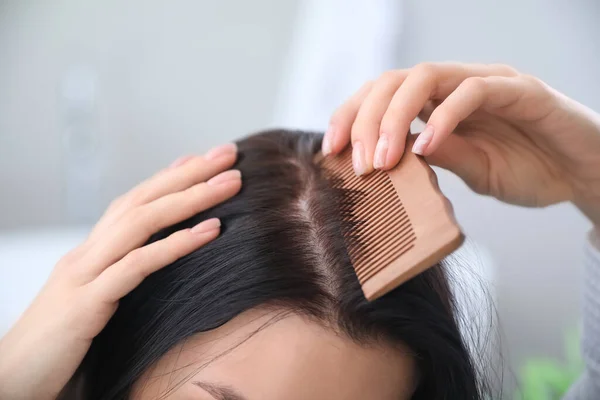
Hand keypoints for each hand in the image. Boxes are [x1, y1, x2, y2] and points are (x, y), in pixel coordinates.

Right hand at [0, 144, 240, 399]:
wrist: (8, 379)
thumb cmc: (57, 342)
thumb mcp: (93, 299)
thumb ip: (119, 274)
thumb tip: (154, 256)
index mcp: (91, 252)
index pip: (134, 201)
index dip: (170, 177)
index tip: (206, 160)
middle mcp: (88, 253)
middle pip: (142, 199)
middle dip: (189, 174)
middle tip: (229, 154)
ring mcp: (85, 274)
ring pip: (142, 221)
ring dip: (190, 198)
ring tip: (230, 183)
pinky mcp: (87, 303)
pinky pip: (137, 266)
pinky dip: (176, 244)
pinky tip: (211, 231)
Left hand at [323, 63, 599, 223]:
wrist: (582, 174)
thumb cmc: (528, 170)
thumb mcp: (470, 172)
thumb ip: (435, 158)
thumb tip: (390, 155)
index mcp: (438, 104)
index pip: (382, 96)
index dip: (351, 117)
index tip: (330, 151)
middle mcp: (456, 86)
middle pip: (393, 81)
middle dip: (366, 119)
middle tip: (358, 163)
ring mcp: (486, 83)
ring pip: (426, 76)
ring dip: (395, 117)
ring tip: (384, 160)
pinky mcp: (519, 90)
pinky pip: (473, 92)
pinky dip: (445, 118)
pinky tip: (427, 149)